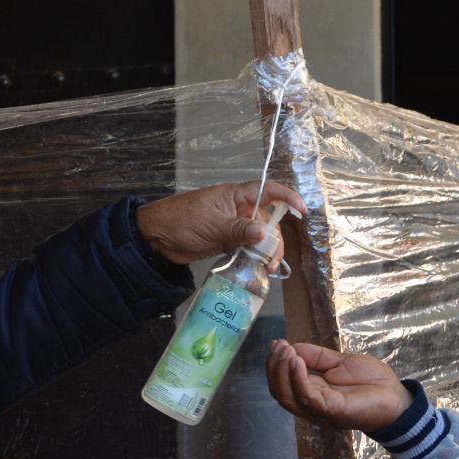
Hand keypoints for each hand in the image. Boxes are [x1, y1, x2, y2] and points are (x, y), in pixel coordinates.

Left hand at [136, 180, 307, 264]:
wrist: (156, 237)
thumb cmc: (182, 220)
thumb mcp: (212, 224)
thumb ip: (239, 229)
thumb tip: (265, 235)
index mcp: (236, 196)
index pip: (268, 190)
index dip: (287, 198)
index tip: (302, 210)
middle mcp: (239, 209)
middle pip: (268, 221)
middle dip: (274, 240)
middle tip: (272, 260)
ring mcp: (233, 226)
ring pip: (259, 237)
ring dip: (265, 252)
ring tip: (266, 268)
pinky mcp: (227, 241)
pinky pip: (247, 247)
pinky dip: (253, 257)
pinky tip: (257, 268)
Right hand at [266, 339, 412, 431]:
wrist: (397, 396)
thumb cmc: (372, 381)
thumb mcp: (340, 362)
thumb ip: (316, 357)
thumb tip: (291, 346)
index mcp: (313, 393)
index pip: (283, 383)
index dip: (276, 364)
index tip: (277, 343)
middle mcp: (312, 404)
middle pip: (280, 392)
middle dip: (275, 367)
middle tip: (279, 346)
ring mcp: (321, 409)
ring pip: (288, 396)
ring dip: (282, 371)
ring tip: (286, 351)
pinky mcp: (332, 410)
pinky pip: (308, 397)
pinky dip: (298, 379)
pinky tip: (297, 361)